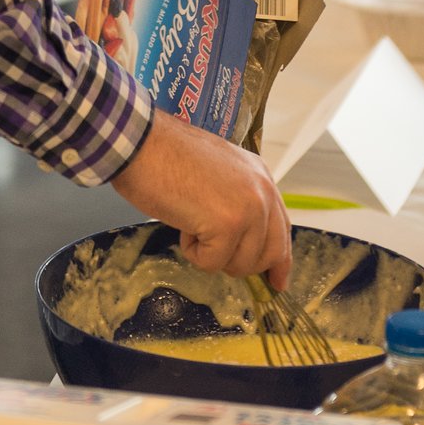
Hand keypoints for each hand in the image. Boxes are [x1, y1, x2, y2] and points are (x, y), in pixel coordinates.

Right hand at [110, 111, 291, 285]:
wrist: (141, 143)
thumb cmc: (166, 154)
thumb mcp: (216, 173)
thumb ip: (236, 199)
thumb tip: (241, 239)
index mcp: (261, 175)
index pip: (282, 228)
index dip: (279, 260)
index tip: (277, 282)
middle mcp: (263, 191)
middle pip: (269, 253)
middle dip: (238, 262)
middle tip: (210, 248)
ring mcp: (249, 207)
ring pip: (242, 264)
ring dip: (211, 253)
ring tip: (190, 221)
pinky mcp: (228, 224)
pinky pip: (213, 263)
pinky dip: (192, 252)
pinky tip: (182, 224)